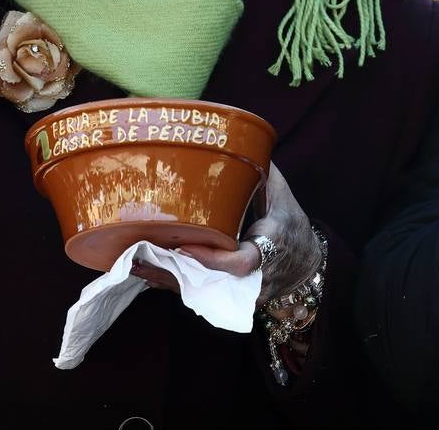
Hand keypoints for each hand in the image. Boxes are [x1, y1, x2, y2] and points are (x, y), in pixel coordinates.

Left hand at [131, 163, 322, 306]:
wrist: (304, 265)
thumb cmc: (292, 225)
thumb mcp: (284, 197)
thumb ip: (262, 174)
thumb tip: (238, 142)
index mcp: (270, 245)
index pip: (242, 261)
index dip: (213, 259)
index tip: (185, 246)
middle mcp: (253, 276)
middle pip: (209, 281)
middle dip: (174, 272)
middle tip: (141, 254)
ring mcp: (239, 291)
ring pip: (199, 290)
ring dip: (165, 279)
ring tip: (134, 262)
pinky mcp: (228, 297)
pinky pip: (198, 292)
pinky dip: (172, 282)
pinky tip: (145, 270)